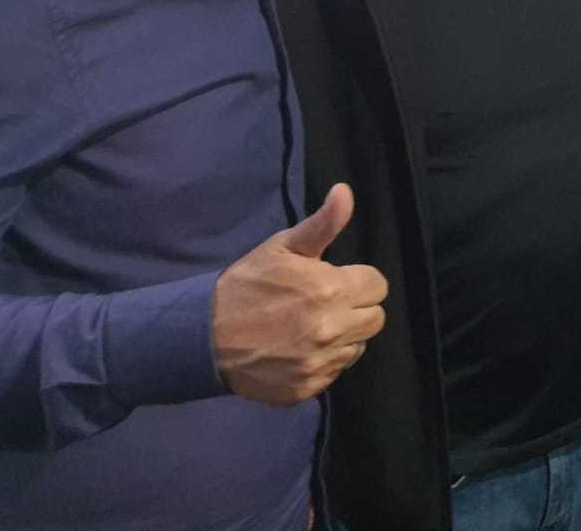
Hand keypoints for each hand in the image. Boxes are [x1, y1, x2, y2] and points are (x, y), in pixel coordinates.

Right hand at [212, 183, 387, 405]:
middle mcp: (332, 330)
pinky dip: (323, 362)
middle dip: (356, 307)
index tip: (335, 281)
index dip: (359, 280)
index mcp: (331, 290)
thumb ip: (322, 224)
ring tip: (310, 326)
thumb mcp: (282, 246)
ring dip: (343, 336)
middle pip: (375, 318)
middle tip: (325, 303)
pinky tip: (298, 349)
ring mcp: (319, 364)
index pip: (378, 285)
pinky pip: (334, 373)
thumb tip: (345, 192)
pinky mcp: (306, 389)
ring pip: (357, 347)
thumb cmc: (246, 285)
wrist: (202, 336)